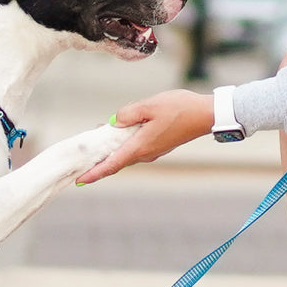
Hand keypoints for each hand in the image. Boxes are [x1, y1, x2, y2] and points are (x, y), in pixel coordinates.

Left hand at [76, 89, 212, 183]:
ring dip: (109, 151)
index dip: (94, 173)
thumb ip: (127, 114)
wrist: (206, 114)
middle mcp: (145, 153)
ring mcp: (153, 151)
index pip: (111, 164)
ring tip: (94, 142)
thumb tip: (114, 122)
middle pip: (115, 161)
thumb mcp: (149, 105)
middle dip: (97, 162)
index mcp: (140, 146)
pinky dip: (121, 144)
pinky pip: (134, 148)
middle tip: (80, 161)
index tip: (80, 180)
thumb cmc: (180, 109)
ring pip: (125, 154)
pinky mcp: (158, 145)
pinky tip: (115, 133)